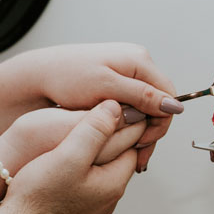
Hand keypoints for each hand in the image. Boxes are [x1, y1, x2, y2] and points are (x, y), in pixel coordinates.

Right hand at [0, 102, 137, 213]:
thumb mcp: (68, 155)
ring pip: (100, 170)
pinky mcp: (74, 211)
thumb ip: (94, 130)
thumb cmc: (39, 195)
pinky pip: (85, 182)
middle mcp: (108, 199)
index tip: (117, 103)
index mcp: (113, 183)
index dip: (125, 122)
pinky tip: (66, 158)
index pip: (132, 145)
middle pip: (118, 158)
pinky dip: (81, 166)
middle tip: (100, 113)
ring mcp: (91, 208)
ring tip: (82, 131)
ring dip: (95, 151)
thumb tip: (116, 108)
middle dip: (111, 136)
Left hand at [2, 43, 182, 170]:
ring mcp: (126, 72)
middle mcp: (136, 63)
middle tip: (138, 154)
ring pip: (146, 107)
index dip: (161, 122)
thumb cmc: (66, 76)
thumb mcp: (106, 88)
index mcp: (139, 60)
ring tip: (130, 154)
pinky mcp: (116, 81)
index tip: (144, 142)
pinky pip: (132, 105)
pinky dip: (129, 123)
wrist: (40, 73)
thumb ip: (141, 96)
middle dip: (151, 130)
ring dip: (140, 130)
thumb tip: (172, 106)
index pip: (168, 95)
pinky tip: (119, 139)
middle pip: (158, 102)